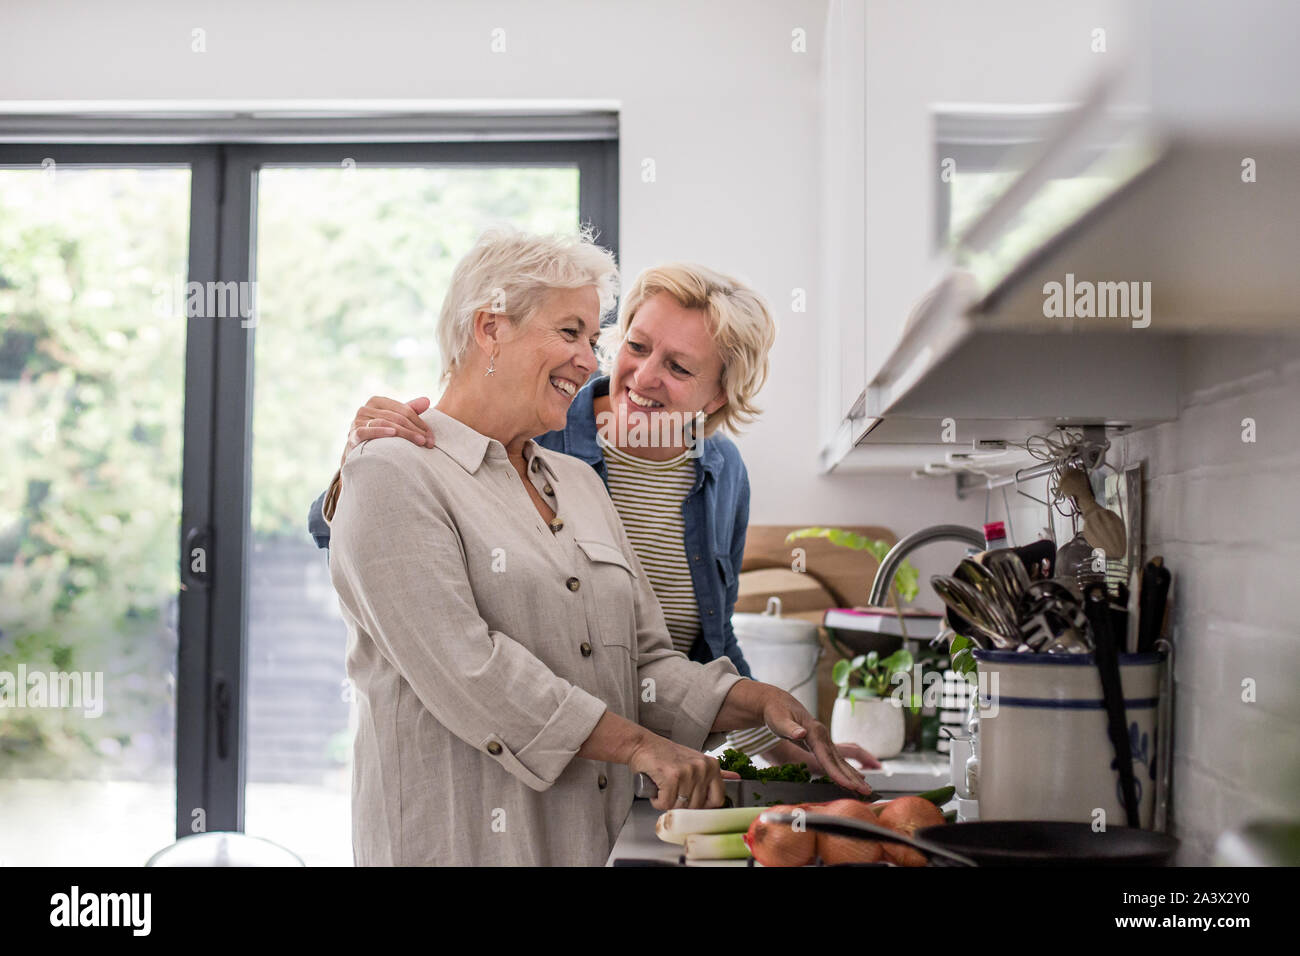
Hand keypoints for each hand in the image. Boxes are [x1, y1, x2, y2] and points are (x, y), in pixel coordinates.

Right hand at [342, 395, 434, 465]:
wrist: (358, 454)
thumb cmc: (380, 435)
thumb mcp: (395, 421)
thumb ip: (410, 410)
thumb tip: (427, 401)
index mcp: (377, 401)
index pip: (404, 410)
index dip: (420, 422)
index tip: (431, 436)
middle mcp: (365, 408)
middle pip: (397, 417)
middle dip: (415, 430)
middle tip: (428, 442)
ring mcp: (357, 421)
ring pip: (385, 423)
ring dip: (405, 433)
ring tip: (419, 442)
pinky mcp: (353, 434)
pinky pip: (367, 431)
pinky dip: (380, 431)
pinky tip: (393, 433)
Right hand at [627, 734, 729, 812]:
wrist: (642, 744)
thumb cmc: (666, 755)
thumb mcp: (695, 761)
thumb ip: (714, 773)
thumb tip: (736, 778)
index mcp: (712, 765)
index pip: (718, 799)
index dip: (703, 806)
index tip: (691, 802)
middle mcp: (703, 768)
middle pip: (696, 807)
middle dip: (680, 804)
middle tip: (671, 790)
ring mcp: (688, 772)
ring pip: (680, 807)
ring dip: (667, 802)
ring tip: (663, 787)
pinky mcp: (671, 777)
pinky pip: (665, 803)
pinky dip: (657, 800)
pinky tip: (656, 787)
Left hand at [759, 691, 874, 796]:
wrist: (776, 702)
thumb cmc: (775, 712)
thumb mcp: (778, 719)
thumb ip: (789, 728)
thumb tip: (801, 733)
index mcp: (813, 731)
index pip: (826, 756)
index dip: (837, 772)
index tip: (848, 785)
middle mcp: (822, 736)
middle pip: (838, 760)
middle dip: (853, 778)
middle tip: (866, 792)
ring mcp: (823, 739)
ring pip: (840, 761)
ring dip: (854, 776)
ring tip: (866, 789)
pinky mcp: (821, 743)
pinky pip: (835, 760)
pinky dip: (846, 771)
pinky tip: (854, 778)